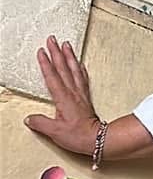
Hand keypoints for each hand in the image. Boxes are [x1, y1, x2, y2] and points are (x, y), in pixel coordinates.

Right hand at [24, 38, 102, 156]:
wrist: (97, 139)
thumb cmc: (78, 136)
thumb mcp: (54, 132)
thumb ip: (40, 123)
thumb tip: (29, 119)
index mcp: (63, 98)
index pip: (52, 76)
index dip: (46, 63)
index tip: (41, 51)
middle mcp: (72, 92)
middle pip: (63, 68)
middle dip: (56, 52)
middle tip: (52, 39)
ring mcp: (80, 94)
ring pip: (74, 70)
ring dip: (69, 56)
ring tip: (66, 44)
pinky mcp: (85, 97)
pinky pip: (83, 78)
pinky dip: (80, 68)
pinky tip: (79, 63)